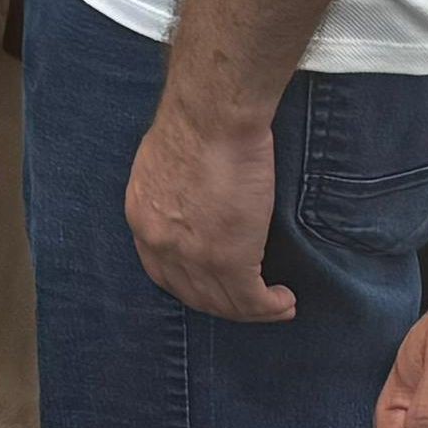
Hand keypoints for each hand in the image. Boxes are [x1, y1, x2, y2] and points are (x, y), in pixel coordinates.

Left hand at [127, 90, 293, 324]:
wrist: (212, 117)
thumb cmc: (196, 123)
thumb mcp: (164, 163)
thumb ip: (171, 192)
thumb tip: (192, 201)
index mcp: (142, 218)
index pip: (162, 270)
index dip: (191, 283)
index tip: (214, 285)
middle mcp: (161, 244)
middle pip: (192, 293)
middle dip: (224, 304)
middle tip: (251, 302)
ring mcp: (193, 256)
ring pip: (224, 303)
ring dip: (252, 310)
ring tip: (277, 305)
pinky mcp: (228, 259)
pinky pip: (252, 300)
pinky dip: (271, 306)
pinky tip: (285, 300)